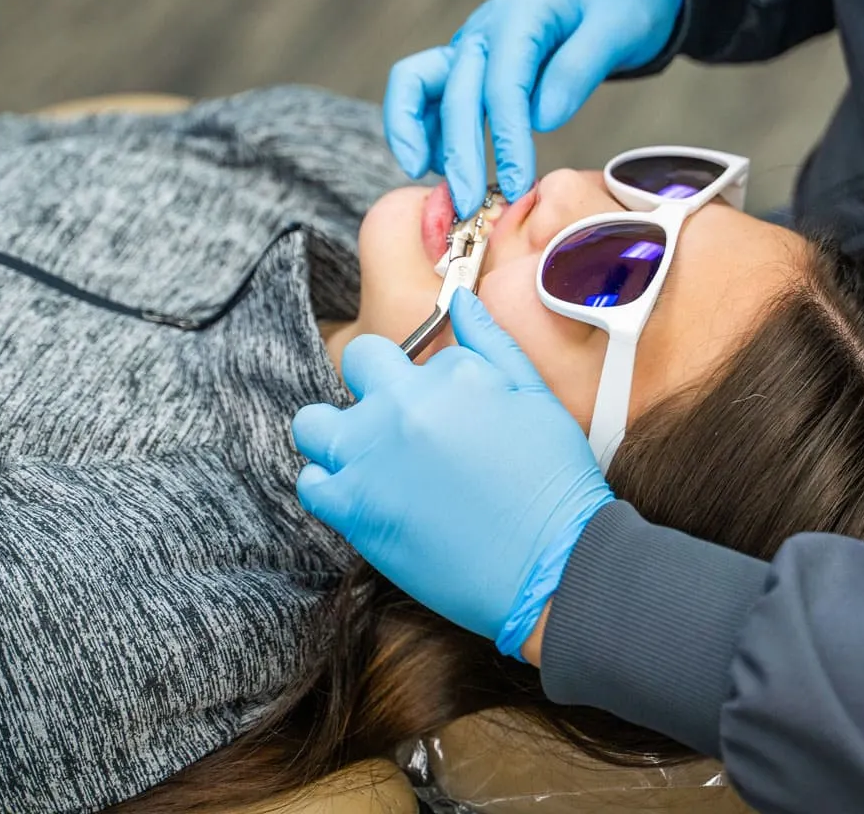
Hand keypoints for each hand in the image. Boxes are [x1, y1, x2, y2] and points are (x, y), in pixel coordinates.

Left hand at [293, 288, 614, 656]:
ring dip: (336, 432)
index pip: (416, 350)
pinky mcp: (353, 508)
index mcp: (448, 373)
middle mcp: (400, 404)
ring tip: (370, 457)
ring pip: (313, 422)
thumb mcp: (535, 395)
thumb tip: (461, 299)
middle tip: (402, 424)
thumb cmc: (553, 481)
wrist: (552, 563)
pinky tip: (367, 496)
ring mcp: (370, 456)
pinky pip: (311, 482)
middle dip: (373, 383)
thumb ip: (491, 341)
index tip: (446, 410)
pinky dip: (331, 486)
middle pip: (355, 363)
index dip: (429, 379)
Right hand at [384, 0, 682, 217]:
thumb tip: (542, 118)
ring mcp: (470, 48)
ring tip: (436, 184)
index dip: (506, 138)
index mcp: (520, 15)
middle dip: (457, 152)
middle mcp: (483, 31)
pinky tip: (441, 168)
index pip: (502, 84)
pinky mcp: (467, 67)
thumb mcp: (618, 25)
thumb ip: (579, 67)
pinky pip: (428, 97)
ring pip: (414, 85)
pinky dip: (425, 131)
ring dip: (416, 136)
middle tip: (468, 207)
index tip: (516, 183)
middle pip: (453, 92)